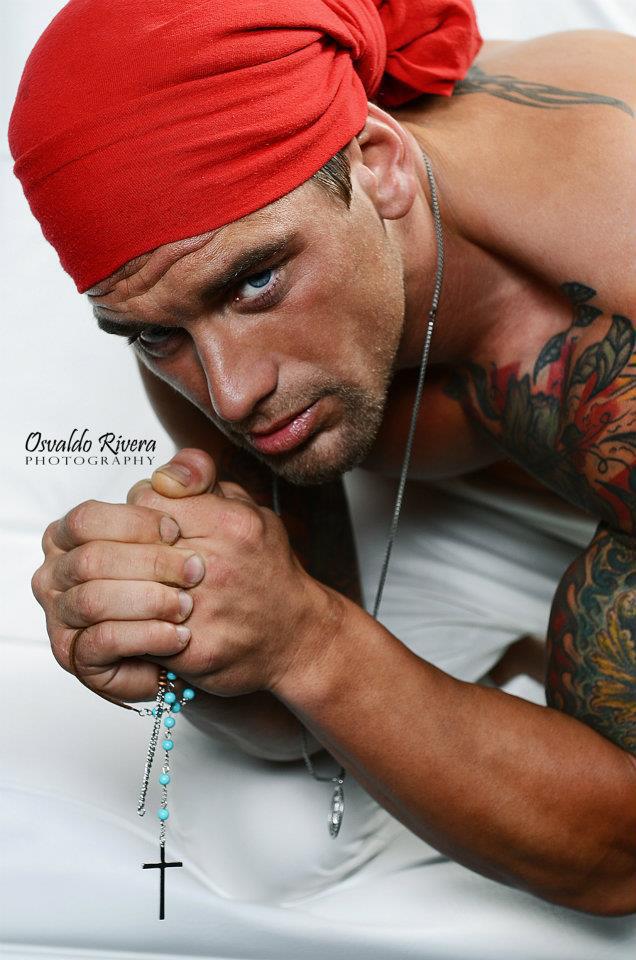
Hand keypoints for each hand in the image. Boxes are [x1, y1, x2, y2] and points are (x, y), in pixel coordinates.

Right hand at [31, 491, 205, 702]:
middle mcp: (58, 572)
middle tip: (196, 573)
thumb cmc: (200, 569)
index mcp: (76, 532)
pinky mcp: (78, 656)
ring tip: (188, 607)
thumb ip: (194, 477)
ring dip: (148, 601)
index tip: (176, 531)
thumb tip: (171, 476)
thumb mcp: (208, 511)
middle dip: (150, 564)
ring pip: (93, 601)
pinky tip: (177, 636)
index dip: (133, 523)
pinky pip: (102, 643)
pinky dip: (144, 637)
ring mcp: (63, 616)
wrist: (212, 631)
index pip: (88, 518)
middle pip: (91, 559)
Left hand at [32, 449, 342, 703]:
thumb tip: (166, 473)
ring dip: (122, 588)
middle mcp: (216, 564)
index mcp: (229, 524)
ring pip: (125, 589)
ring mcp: (203, 609)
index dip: (140, 510)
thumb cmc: (268, 572)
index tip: (150, 525)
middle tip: (136, 557)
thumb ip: (206, 482)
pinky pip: (135, 631)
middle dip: (125, 548)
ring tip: (134, 588)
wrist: (297, 637)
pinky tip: (142, 618)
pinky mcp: (191, 650)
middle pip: (131, 542)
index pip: (147, 499)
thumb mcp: (249, 510)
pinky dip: (130, 624)